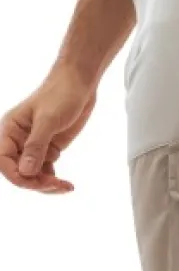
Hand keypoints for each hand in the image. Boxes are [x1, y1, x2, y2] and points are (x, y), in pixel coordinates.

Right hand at [0, 67, 95, 195]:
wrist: (79, 83)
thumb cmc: (61, 94)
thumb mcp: (48, 120)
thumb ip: (36, 146)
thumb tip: (25, 172)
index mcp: (9, 130)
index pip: (3, 161)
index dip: (16, 176)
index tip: (36, 182)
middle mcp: (18, 141)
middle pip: (18, 172)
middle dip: (35, 183)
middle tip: (57, 185)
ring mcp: (33, 147)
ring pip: (32, 176)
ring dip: (46, 185)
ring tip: (65, 187)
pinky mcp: (48, 150)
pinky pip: (45, 172)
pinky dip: (54, 181)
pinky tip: (67, 184)